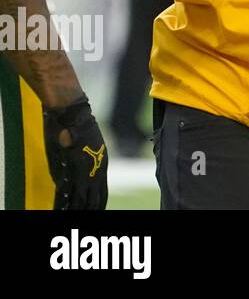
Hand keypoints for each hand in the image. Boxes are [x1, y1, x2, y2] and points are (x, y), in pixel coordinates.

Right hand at [43, 95, 108, 209]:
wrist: (75, 116)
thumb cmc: (81, 128)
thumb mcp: (91, 147)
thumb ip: (87, 162)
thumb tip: (78, 174)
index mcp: (103, 166)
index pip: (103, 193)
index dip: (100, 205)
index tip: (98, 212)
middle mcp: (97, 172)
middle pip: (94, 200)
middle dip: (90, 211)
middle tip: (88, 218)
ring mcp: (85, 172)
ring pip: (81, 201)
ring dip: (76, 210)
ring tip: (72, 217)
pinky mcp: (72, 170)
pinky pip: (68, 194)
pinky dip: (63, 205)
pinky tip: (61, 211)